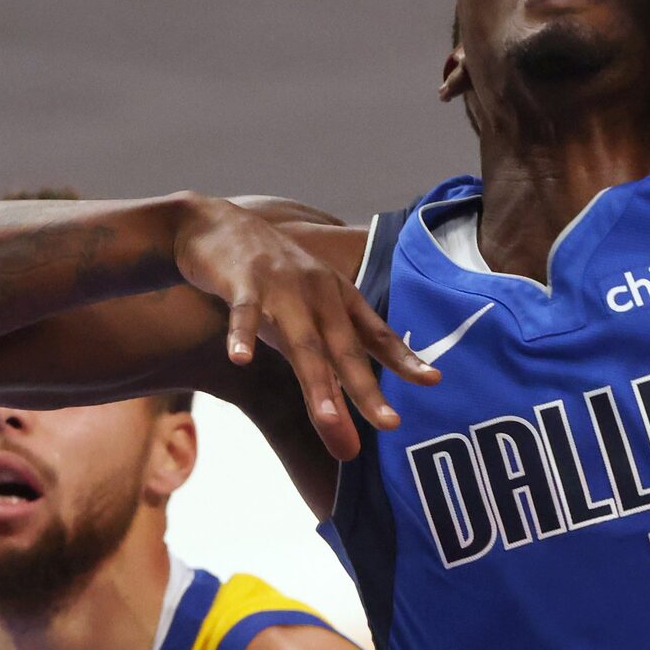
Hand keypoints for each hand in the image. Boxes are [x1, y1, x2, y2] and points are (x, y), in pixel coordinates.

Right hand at [173, 195, 435, 460]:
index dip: (404, 358)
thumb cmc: (268, 276)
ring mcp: (282, 287)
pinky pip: (244, 312)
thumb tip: (338, 417)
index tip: (434, 381)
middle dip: (366, 389)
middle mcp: (318, 293)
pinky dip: (241, 335)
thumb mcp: (305, 311)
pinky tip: (240, 359)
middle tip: (390, 424)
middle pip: (344, 349)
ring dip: (316, 382)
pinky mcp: (242, 282)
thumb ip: (322, 357)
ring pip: (302, 342)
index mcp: (338, 299)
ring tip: (327, 418)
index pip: (376, 334)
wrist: (215, 224)